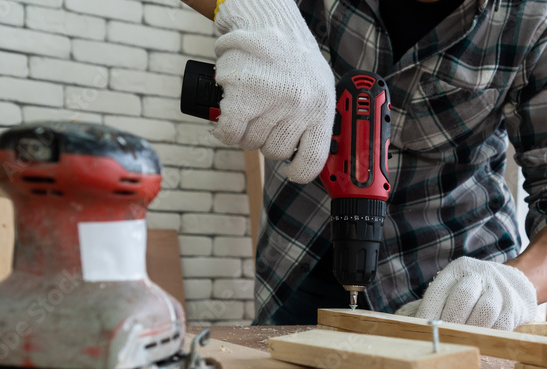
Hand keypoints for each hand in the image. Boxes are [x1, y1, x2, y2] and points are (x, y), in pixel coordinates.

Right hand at [212, 0, 334, 182]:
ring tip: (249, 109)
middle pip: (276, 152)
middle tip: (263, 120)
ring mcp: (271, 99)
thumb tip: (304, 156)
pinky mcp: (242, 92)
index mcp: (321, 106)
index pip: (313, 159)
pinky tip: (227, 120)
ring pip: (251, 143)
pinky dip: (225, 131)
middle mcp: (300, 105)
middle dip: (266, 140)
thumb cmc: (291, 55)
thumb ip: (314, 119)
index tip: (292, 173)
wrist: (265, 18)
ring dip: (245, 132)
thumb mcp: (318, 86)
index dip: (300, 173)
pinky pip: (230, 132)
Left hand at [397, 257, 538, 329]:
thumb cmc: (475, 291)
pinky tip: (480, 338)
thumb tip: (411, 327)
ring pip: (485, 310)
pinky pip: (501, 324)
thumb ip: (436, 305)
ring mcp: (499, 289)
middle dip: (450, 321)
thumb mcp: (455, 287)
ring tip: (461, 340)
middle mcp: (479, 275)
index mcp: (458, 270)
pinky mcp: (514, 306)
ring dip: (471, 329)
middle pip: (463, 296)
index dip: (427, 313)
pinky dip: (489, 334)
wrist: (516, 282)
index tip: (419, 330)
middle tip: (443, 337)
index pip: (439, 291)